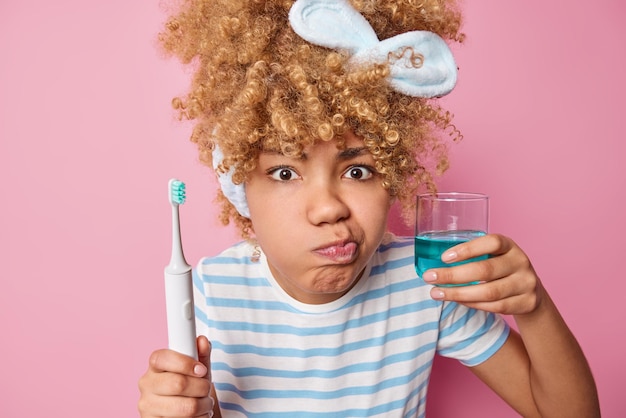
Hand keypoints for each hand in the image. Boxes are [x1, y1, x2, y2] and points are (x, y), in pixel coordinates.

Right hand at [138, 336, 214, 417]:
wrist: (182, 412)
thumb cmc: (190, 387)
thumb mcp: (197, 369)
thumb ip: (200, 354)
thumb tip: (202, 341)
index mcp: (155, 365)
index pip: (163, 358)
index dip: (186, 364)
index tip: (201, 370)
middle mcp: (146, 384)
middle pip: (178, 383)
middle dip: (201, 387)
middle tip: (207, 390)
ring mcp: (147, 406)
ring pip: (185, 407)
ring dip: (204, 406)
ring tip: (205, 404)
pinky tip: (198, 415)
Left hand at [422, 233, 542, 314]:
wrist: (531, 292)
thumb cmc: (501, 269)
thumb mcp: (492, 256)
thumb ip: (472, 256)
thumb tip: (433, 261)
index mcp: (510, 246)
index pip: (492, 242)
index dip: (468, 249)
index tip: (443, 257)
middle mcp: (520, 262)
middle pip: (485, 270)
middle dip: (453, 275)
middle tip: (429, 277)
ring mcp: (526, 283)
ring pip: (489, 292)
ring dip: (458, 294)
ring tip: (436, 293)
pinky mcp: (527, 302)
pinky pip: (494, 307)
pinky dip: (471, 304)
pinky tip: (456, 300)